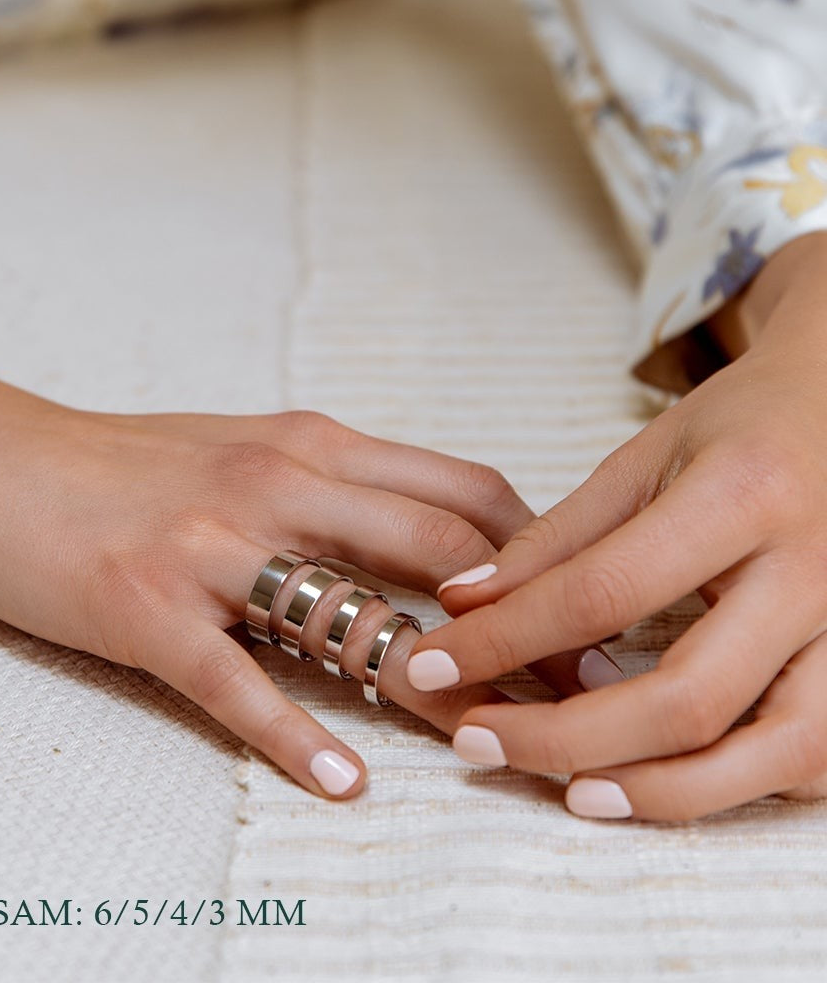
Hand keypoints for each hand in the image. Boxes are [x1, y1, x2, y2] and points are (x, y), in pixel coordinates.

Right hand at [0, 334, 609, 798]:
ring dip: (437, 688)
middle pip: (442, 553)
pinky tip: (340, 782)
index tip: (583, 616)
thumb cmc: (133, 465)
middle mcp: (279, 484)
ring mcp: (212, 546)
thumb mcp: (250, 452)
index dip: (542, 556)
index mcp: (315, 446)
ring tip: (494, 746)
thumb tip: (431, 547)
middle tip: (581, 692)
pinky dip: (294, 735)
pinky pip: (236, 681)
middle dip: (527, 627)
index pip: (466, 492)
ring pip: (353, 618)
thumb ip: (338, 490)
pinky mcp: (145, 607)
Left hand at [405, 231, 826, 820]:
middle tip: (477, 741)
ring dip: (659, 790)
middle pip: (686, 697)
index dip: (504, 639)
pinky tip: (657, 779)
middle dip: (565, 737)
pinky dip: (733, 785)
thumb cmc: (740, 428)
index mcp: (743, 497)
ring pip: (774, 754)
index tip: (431, 665)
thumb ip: (556, 541)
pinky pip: (813, 760)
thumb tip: (462, 606)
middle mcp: (816, 572)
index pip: (602, 592)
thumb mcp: (642, 462)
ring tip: (569, 791)